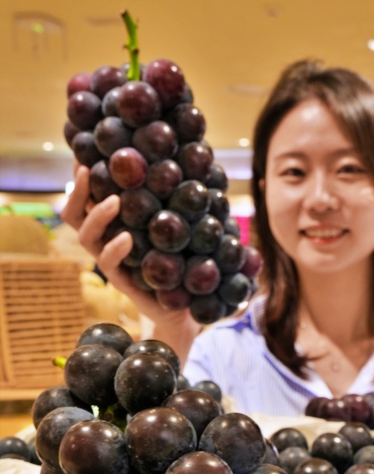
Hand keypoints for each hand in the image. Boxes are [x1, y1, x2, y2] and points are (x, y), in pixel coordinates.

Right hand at [61, 164, 200, 341]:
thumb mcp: (176, 227)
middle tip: (89, 171)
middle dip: (78, 192)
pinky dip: (115, 249)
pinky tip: (127, 237)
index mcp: (114, 225)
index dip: (82, 179)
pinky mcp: (124, 282)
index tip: (85, 155)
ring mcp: (113, 263)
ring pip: (87, 238)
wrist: (187, 307)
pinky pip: (109, 265)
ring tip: (114, 201)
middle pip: (75, 216)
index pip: (89, 199)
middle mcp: (107, 242)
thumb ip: (171, 202)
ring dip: (97, 216)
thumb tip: (187, 162)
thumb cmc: (182, 262)